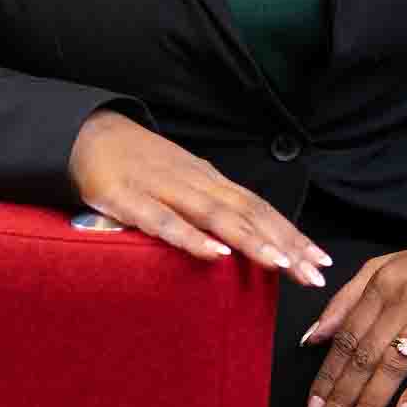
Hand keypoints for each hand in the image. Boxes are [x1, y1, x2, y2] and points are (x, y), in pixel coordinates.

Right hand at [69, 110, 330, 286]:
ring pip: (214, 216)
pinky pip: (163, 222)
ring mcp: (162, 188)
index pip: (258, 207)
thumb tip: (243, 237)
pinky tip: (213, 254)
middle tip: (314, 273)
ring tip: (280, 264)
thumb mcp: (181, 180)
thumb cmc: (137, 163)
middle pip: (247, 213)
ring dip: (250, 240)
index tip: (320, 260)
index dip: (291, 232)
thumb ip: (209, 204)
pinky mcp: (127, 199)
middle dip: (284, 243)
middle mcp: (194, 181)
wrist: (86, 132)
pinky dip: (190, 237)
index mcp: (208, 179)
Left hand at [299, 246, 406, 406]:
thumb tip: (313, 337)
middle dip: (340, 399)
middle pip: (363, 356)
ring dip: (370, 404)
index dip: (326, 377)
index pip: (344, 337)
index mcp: (380, 284)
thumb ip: (346, 300)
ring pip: (393, 364)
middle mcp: (402, 297)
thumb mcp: (384, 269)